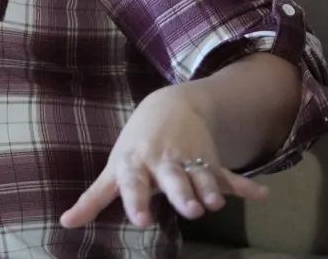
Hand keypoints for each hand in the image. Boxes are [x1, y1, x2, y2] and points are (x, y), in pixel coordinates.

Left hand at [60, 84, 269, 228]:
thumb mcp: (113, 170)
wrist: (169, 105)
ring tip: (216, 204)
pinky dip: (245, 186)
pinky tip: (262, 195)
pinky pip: (227, 175)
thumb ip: (92, 199)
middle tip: (190, 210)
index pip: (133, 183)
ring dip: (209, 189)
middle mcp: (161, 161)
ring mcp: (187, 159)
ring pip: (200, 176)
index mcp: (134, 164)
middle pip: (171, 179)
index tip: (141, 221)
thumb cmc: (134, 146)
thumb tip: (65, 223)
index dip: (136, 200)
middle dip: (181, 193)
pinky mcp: (210, 161)